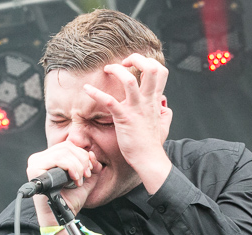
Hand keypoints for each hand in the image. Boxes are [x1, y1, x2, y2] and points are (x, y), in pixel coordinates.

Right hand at [26, 141, 101, 223]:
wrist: (60, 218)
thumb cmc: (69, 201)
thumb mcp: (84, 180)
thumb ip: (90, 166)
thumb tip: (92, 154)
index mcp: (50, 158)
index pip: (68, 146)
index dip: (83, 155)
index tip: (89, 170)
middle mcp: (40, 158)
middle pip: (67, 146)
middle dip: (82, 160)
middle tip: (86, 175)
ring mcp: (36, 162)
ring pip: (64, 152)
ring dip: (78, 166)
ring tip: (80, 180)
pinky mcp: (35, 168)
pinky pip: (58, 159)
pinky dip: (71, 168)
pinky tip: (74, 180)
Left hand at [83, 53, 172, 193]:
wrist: (149, 159)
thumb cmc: (152, 144)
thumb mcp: (164, 125)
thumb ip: (165, 113)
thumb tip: (165, 106)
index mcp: (154, 100)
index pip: (160, 71)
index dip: (149, 61)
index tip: (136, 65)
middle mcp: (147, 101)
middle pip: (150, 68)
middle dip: (136, 58)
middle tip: (123, 62)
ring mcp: (136, 109)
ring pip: (130, 80)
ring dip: (116, 70)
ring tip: (107, 69)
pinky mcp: (124, 118)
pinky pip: (109, 101)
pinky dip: (96, 93)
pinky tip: (87, 89)